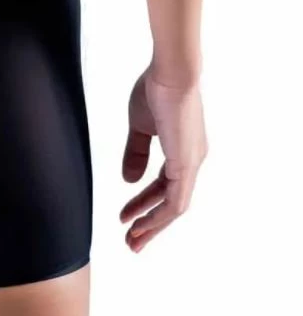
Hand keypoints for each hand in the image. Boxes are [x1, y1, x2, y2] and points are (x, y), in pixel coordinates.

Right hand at [119, 66, 207, 251]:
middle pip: (171, 203)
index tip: (124, 217)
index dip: (143, 203)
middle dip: (149, 224)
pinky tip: (141, 223)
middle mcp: (191, 160)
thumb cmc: (155, 90)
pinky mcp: (187, 164)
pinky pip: (176, 200)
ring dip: (153, 225)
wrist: (171, 73)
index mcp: (182, 151)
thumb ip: (135, 153)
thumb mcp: (140, 127)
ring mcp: (192, 163)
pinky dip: (159, 215)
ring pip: (175, 207)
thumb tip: (128, 180)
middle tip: (130, 241)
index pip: (163, 187)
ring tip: (132, 239)